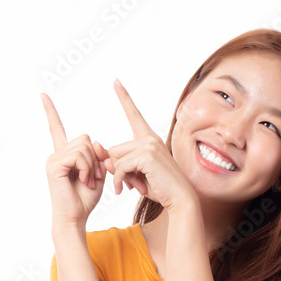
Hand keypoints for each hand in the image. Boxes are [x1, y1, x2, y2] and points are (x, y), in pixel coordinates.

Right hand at [41, 92, 108, 228]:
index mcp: (64, 154)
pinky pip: (79, 155)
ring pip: (84, 147)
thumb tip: (97, 143)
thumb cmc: (85, 198)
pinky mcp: (54, 166)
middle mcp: (55, 154)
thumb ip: (98, 155)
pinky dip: (87, 168)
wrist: (75, 217)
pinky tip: (84, 181)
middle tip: (94, 177)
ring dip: (93, 165)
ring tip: (88, 181)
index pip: (57, 128)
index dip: (50, 111)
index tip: (42, 95)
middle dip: (96, 158)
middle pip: (85, 139)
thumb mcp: (98, 172)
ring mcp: (53, 159)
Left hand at [102, 79, 199, 213]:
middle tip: (130, 183)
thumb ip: (118, 164)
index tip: (115, 81)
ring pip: (115, 158)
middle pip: (114, 149)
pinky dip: (119, 180)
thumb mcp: (134, 174)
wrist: (179, 199)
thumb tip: (100, 154)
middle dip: (117, 169)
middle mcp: (149, 137)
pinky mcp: (147, 155)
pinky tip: (125, 189)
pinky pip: (120, 167)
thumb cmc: (159, 188)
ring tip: (133, 186)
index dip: (124, 97)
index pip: (133, 114)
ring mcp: (149, 144)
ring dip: (119, 176)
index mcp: (148, 138)